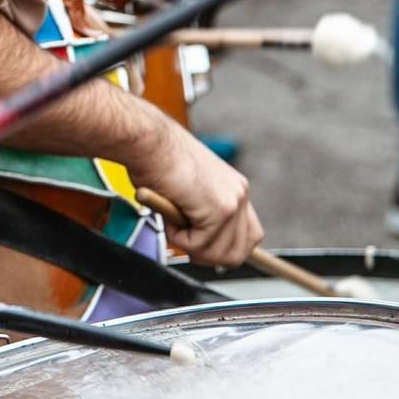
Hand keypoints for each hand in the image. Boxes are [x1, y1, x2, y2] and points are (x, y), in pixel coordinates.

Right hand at [128, 111, 261, 266]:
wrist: (149, 142)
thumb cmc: (158, 161)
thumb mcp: (190, 191)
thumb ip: (202, 214)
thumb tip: (201, 244)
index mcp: (235, 188)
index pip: (249, 235)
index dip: (225, 249)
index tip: (202, 248)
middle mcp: (240, 194)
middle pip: (240, 252)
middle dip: (209, 256)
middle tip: (185, 242)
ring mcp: (232, 202)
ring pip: (220, 254)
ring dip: (191, 246)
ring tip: (173, 222)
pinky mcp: (219, 210)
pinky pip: (201, 245)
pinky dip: (180, 238)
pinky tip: (170, 215)